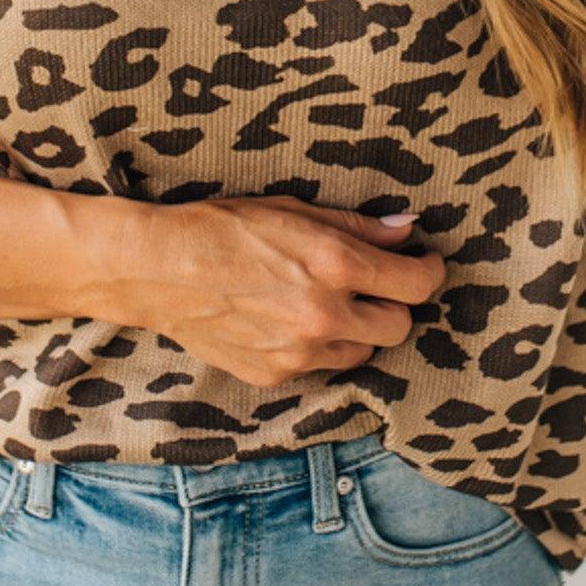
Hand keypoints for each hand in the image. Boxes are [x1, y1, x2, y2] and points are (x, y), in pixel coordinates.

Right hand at [123, 196, 445, 387]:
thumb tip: (406, 229)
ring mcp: (299, 352)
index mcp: (333, 264)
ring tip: (331, 303)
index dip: (429, 272)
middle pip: (400, 326)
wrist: (157, 270)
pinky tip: (292, 321)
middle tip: (377, 285)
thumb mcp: (293, 210)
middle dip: (395, 304)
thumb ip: (356, 225)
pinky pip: (320, 366)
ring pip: (363, 351)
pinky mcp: (275, 375)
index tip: (424, 263)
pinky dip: (319, 347)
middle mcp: (323, 314)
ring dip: (360, 329)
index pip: (415, 284)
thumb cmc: (222, 227)